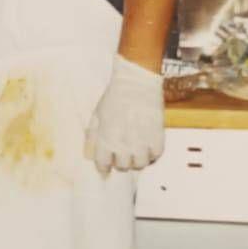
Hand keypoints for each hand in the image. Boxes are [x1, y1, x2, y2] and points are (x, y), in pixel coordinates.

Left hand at [85, 55, 164, 174]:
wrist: (136, 81)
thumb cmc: (114, 97)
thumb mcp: (96, 115)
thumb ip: (92, 137)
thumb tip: (89, 155)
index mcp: (106, 138)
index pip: (103, 164)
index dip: (104, 166)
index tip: (106, 164)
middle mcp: (124, 143)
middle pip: (123, 166)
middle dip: (121, 161)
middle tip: (123, 153)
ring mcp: (142, 141)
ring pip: (141, 164)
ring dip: (138, 159)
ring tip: (137, 150)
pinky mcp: (158, 135)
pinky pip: (156, 155)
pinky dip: (152, 153)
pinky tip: (148, 145)